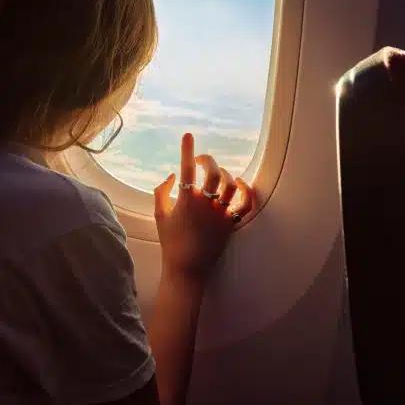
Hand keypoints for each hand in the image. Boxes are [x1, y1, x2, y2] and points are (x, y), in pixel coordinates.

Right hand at [153, 132, 254, 282]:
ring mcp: (220, 214)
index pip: (186, 168)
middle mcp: (205, 205)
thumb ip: (161, 191)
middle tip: (201, 161)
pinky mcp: (231, 224)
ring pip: (229, 185)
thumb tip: (173, 175)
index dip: (188, 150)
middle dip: (208, 161)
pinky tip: (240, 183)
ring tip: (217, 174)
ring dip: (224, 174)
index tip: (188, 136)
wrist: (187, 268)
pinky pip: (245, 204)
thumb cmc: (171, 242)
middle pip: (213, 173)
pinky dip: (246, 191)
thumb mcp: (159, 215)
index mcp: (185, 201)